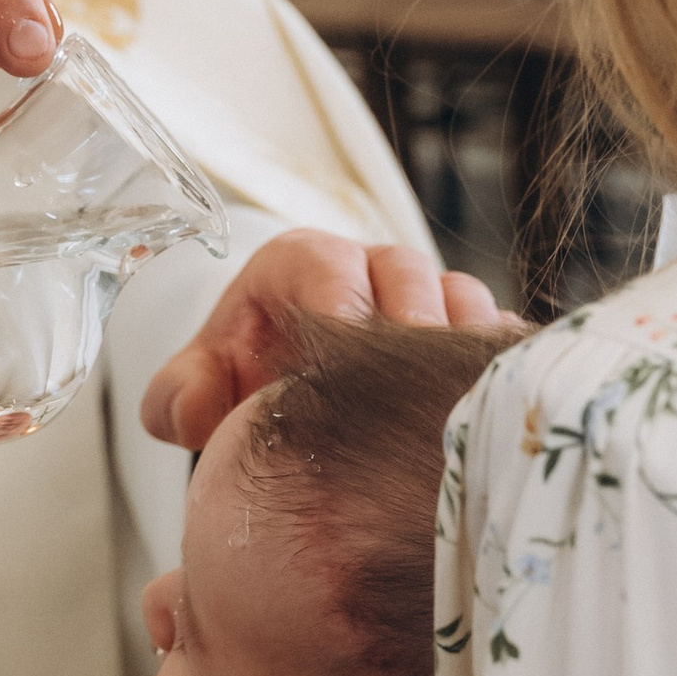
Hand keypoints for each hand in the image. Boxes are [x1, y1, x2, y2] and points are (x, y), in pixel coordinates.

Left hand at [138, 230, 513, 451]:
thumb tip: (191, 410)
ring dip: (459, 349)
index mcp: (303, 265)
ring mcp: (429, 299)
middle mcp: (372, 271)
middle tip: (412, 384)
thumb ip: (179, 397)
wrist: (302, 406)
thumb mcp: (202, 390)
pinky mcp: (470, 334)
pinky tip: (488, 410)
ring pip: (461, 303)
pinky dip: (494, 368)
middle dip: (411, 327)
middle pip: (407, 277)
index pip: (327, 266)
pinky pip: (497, 337)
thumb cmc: (248, 384)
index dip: (339, 305)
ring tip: (453, 401)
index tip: (342, 355)